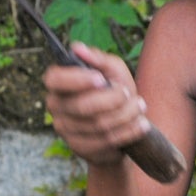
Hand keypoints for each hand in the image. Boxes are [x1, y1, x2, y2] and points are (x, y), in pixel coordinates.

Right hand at [44, 42, 149, 167]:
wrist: (123, 126)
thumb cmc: (114, 92)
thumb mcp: (113, 71)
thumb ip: (99, 59)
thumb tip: (78, 48)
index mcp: (59, 84)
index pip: (55, 79)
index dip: (76, 80)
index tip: (100, 79)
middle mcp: (56, 106)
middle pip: (83, 106)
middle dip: (113, 100)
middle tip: (128, 93)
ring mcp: (66, 130)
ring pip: (98, 124)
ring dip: (126, 114)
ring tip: (140, 107)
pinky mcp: (80, 148)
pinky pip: (106, 141)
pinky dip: (129, 131)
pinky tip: (141, 124)